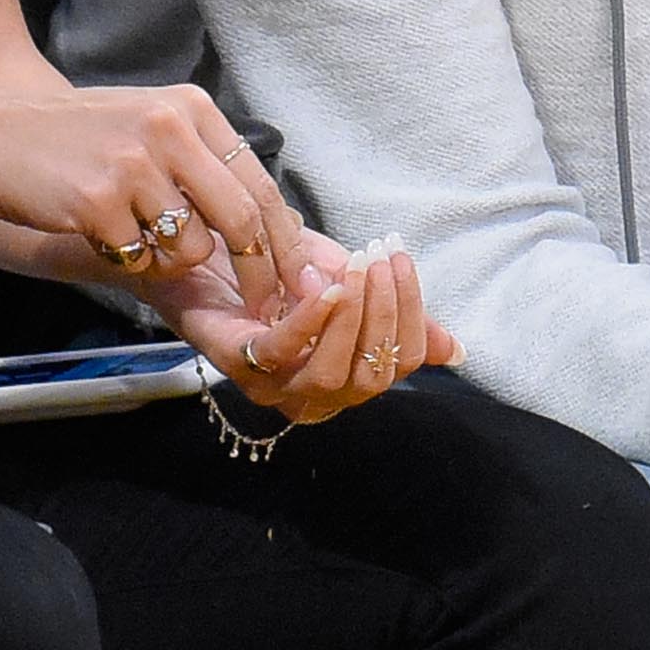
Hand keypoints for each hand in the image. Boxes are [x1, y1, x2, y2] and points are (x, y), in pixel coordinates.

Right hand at [0, 85, 307, 318]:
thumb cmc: (68, 139)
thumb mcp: (143, 126)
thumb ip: (200, 163)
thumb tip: (272, 226)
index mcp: (188, 107)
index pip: (260, 184)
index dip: (285, 242)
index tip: (297, 282)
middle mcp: (167, 127)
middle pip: (241, 220)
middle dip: (260, 276)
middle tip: (261, 307)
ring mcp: (132, 164)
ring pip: (193, 249)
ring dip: (170, 261)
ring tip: (129, 234)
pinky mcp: (98, 201)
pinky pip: (141, 260)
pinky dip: (126, 261)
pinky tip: (94, 231)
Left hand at [146, 232, 460, 425]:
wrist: (196, 252)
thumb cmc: (271, 271)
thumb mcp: (342, 283)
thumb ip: (392, 314)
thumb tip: (454, 350)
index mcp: (347, 379)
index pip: (400, 362)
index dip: (411, 314)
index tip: (401, 260)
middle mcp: (315, 397)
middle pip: (374, 374)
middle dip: (386, 313)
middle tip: (381, 260)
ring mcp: (275, 388)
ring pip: (336, 373)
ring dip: (355, 317)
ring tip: (358, 269)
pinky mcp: (239, 367)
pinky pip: (286, 353)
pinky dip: (312, 321)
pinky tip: (325, 286)